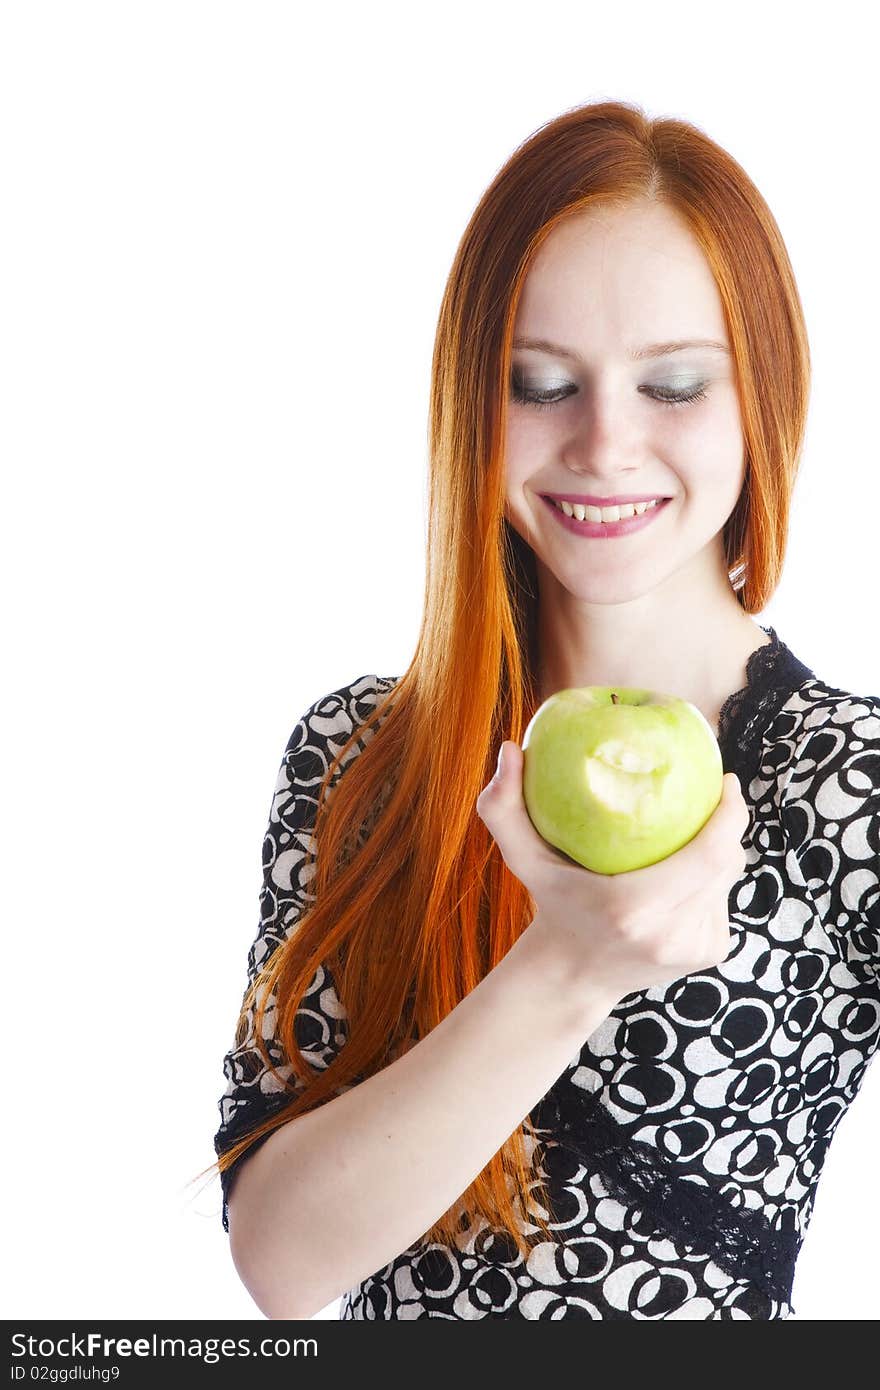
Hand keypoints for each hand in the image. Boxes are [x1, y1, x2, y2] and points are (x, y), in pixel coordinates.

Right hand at [476, 740, 748, 1004]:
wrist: (573, 977)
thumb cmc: (551, 904)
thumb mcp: (524, 860)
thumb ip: (504, 808)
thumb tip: (509, 748)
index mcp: (633, 908)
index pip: (711, 853)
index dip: (730, 814)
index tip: (725, 779)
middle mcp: (670, 933)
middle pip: (728, 862)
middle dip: (730, 822)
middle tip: (717, 791)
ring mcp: (694, 948)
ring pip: (728, 880)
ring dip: (719, 850)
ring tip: (700, 824)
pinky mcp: (709, 953)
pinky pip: (721, 900)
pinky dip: (710, 879)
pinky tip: (689, 866)